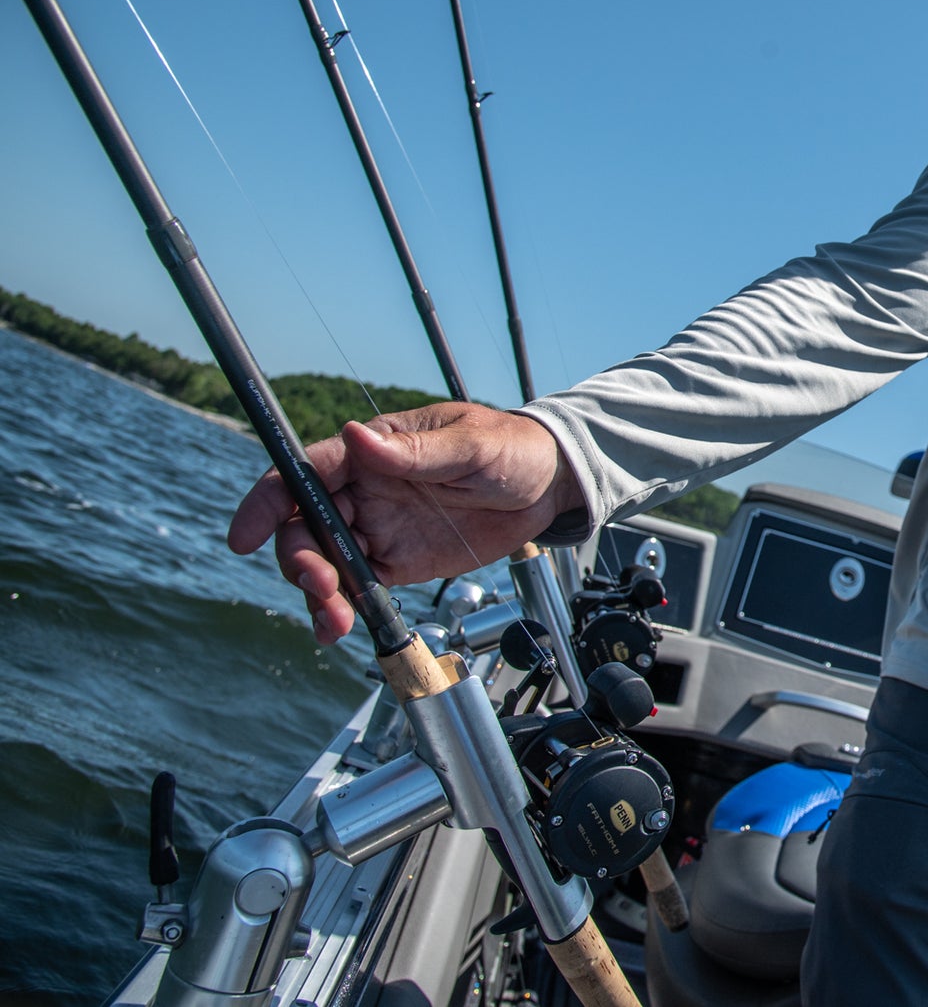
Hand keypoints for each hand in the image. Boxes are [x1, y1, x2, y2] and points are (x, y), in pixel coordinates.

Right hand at [227, 402, 584, 643]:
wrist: (549, 485)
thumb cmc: (511, 448)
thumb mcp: (470, 446)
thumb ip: (413, 452)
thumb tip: (357, 437)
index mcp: (371, 449)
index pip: (304, 473)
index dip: (266, 503)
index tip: (244, 535)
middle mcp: (364, 489)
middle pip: (304, 526)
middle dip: (300, 560)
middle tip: (322, 586)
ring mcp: (378, 526)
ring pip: (325, 562)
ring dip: (318, 593)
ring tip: (333, 621)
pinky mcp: (398, 560)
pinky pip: (358, 586)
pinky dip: (344, 607)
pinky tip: (341, 626)